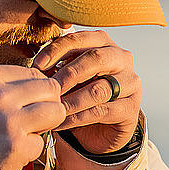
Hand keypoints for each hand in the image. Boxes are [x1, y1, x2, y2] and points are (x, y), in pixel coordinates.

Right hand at [0, 65, 65, 169]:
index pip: (36, 74)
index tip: (28, 106)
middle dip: (48, 107)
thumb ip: (4, 88)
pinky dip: (29, 152)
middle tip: (33, 122)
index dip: (37, 93)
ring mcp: (10, 120)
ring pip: (56, 113)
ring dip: (45, 127)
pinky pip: (41, 143)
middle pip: (52, 91)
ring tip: (24, 136)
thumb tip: (41, 87)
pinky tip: (8, 154)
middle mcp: (0, 94)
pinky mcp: (16, 145)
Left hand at [33, 31, 140, 153]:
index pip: (81, 39)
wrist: (102, 130)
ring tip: (55, 109)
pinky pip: (101, 112)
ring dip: (72, 100)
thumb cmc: (83, 97)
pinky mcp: (131, 108)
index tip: (38, 65)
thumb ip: (59, 70)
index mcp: (104, 44)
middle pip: (95, 58)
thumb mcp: (70, 80)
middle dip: (68, 74)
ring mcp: (130, 83)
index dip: (57, 50)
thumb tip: (38, 70)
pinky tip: (61, 123)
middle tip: (50, 88)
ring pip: (99, 89)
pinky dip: (77, 118)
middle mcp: (121, 59)